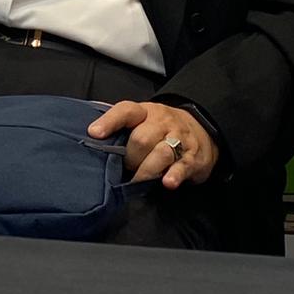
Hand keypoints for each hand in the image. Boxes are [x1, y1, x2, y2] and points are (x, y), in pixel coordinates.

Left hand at [89, 101, 217, 188]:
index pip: (126, 111)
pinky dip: (174, 176)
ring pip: (161, 153)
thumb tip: (90, 130)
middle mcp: (162, 123)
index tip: (94, 133)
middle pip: (142, 138)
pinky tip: (167, 183)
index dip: (109, 121)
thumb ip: (121, 124)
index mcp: (146, 112)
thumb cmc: (162, 127)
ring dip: (146, 170)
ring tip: (138, 180)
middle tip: (125, 168)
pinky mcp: (192, 158)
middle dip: (130, 157)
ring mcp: (179, 140)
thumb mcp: (143, 118)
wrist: (203, 128)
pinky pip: (182, 166)